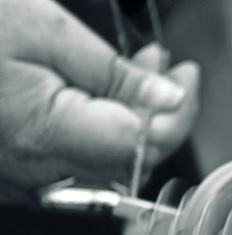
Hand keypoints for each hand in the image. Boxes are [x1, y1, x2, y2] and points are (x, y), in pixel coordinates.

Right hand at [0, 0, 199, 199]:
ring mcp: (22, 178)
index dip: (177, 113)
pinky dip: (99, 128)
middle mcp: (37, 171)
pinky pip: (74, 160)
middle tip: (167, 66)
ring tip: (139, 70)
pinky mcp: (12, 173)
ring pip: (106, 161)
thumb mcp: (43, 30)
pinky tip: (100, 94)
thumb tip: (168, 100)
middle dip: (161, 111)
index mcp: (47, 135)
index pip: (143, 145)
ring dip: (134, 118)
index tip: (186, 76)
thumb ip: (113, 74)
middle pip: (131, 158)